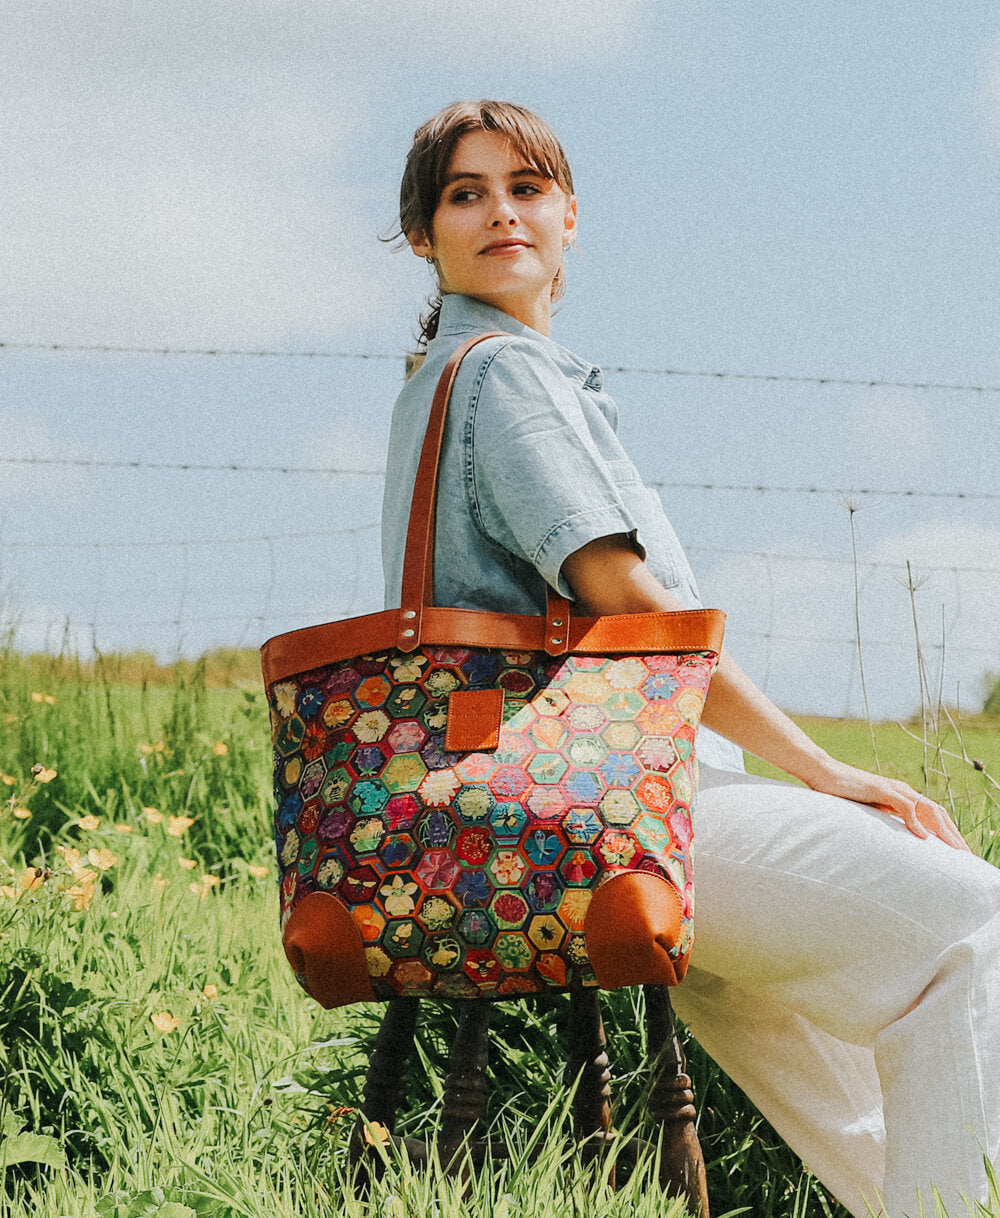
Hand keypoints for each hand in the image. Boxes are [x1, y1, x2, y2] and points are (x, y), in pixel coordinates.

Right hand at [805, 758, 970, 852]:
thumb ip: (884, 818)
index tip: (956, 850)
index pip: (932, 813)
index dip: (947, 830)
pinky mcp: (881, 789)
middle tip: (964, 854)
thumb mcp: (868, 809)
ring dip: (943, 830)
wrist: (823, 773)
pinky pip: (905, 806)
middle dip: (953, 833)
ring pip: (927, 809)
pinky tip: (922, 837)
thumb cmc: (842, 793)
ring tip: (953, 848)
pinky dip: (916, 822)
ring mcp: (893, 788)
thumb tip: (895, 836)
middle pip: (937, 812)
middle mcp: (902, 790)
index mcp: (900, 796)